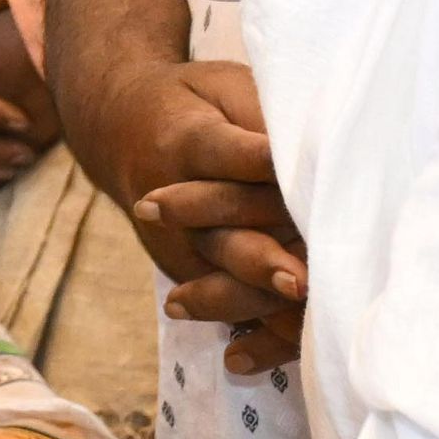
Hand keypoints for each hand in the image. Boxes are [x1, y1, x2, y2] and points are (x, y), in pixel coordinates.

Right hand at [127, 62, 304, 372]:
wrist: (120, 129)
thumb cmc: (196, 103)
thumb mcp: (225, 86)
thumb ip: (263, 113)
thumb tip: (318, 144)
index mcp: (186, 139)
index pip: (221, 152)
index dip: (257, 163)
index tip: (296, 178)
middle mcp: (173, 194)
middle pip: (220, 225)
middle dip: (258, 256)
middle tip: (299, 279)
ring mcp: (178, 239)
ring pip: (221, 272)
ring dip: (256, 299)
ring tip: (294, 319)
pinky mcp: (185, 267)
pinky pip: (222, 303)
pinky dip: (249, 329)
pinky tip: (272, 352)